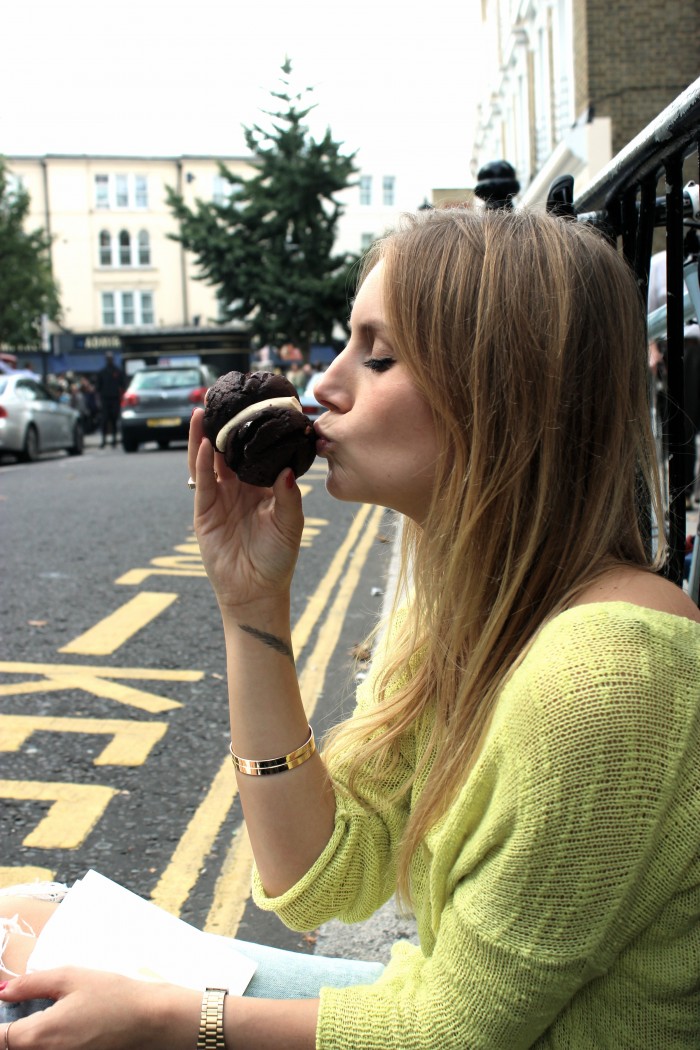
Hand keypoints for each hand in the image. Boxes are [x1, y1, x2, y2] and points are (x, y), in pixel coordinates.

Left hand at [0, 967, 199, 1049]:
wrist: (148, 1020)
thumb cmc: (113, 995)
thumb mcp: (71, 978)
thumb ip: (31, 983)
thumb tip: (4, 991)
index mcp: (39, 1035)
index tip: (4, 1008)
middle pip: (12, 1047)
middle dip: (10, 1033)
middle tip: (21, 1013)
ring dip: (27, 1038)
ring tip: (44, 1019)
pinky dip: (46, 1043)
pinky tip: (61, 1029)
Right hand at [187, 408, 304, 610]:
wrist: (256, 591)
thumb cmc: (278, 558)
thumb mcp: (290, 525)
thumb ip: (289, 497)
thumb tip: (289, 471)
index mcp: (262, 487)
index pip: (255, 453)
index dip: (253, 431)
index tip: (255, 406)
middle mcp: (239, 488)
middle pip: (228, 451)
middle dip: (224, 426)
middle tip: (223, 398)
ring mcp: (219, 498)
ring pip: (209, 462)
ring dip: (205, 438)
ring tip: (204, 412)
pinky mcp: (204, 512)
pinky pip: (202, 484)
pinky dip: (201, 464)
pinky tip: (203, 445)